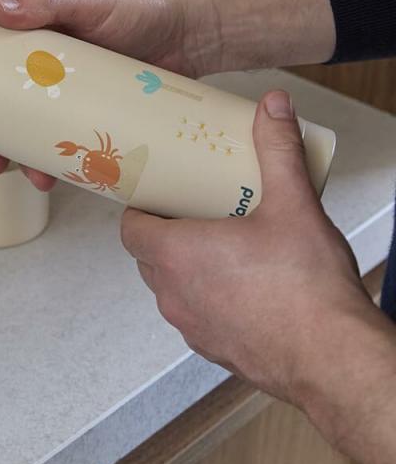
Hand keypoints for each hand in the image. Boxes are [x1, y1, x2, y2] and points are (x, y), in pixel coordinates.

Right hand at [0, 0, 212, 188]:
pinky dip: (56, 164)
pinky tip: (56, 180)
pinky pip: (65, 144)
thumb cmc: (139, 3)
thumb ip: (46, 0)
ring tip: (22, 175)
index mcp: (26, 36)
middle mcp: (38, 67)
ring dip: (16, 156)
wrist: (194, 28)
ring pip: (26, 131)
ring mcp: (64, 94)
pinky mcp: (92, 115)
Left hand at [121, 89, 375, 405]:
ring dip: (184, 266)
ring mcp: (190, 325)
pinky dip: (205, 296)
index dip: (138, 210)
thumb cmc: (305, 286)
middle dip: (164, 233)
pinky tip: (241, 284)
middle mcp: (172, 293)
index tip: (156, 196)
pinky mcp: (212, 348)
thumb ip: (277, 149)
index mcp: (176, 254)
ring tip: (220, 245)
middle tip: (193, 211)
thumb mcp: (292, 204)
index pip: (130, 228)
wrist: (333, 358)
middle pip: (148, 255)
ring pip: (170, 287)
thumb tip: (272, 105)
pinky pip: (195, 314)